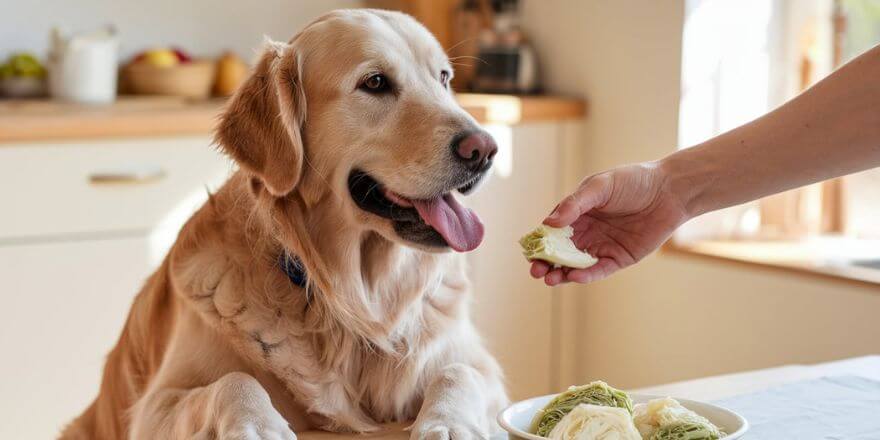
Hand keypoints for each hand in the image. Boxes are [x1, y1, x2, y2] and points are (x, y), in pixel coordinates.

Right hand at [531, 162, 689, 284]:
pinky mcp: (618, 258)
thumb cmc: (633, 181)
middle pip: (559, 253)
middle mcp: (586, 232)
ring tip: (550, 279)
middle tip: (536, 271)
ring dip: (561, 274)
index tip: (528, 252)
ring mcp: (601, 247)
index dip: (539, 243)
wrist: (669, 191)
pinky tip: (575, 276)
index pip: (551, 232)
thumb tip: (549, 223)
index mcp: (577, 213)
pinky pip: (599, 270)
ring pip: (575, 265)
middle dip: (545, 263)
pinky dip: (586, 275)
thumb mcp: (599, 186)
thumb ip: (575, 204)